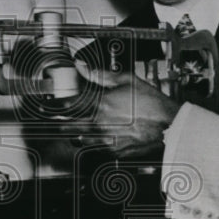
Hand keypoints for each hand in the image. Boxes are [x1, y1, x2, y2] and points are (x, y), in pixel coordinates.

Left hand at [62, 68, 179, 158]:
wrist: (169, 125)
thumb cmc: (152, 102)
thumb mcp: (127, 80)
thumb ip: (100, 75)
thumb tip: (82, 66)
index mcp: (100, 104)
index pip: (68, 106)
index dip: (56, 106)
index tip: (50, 106)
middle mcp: (100, 124)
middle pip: (68, 126)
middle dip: (62, 123)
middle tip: (58, 121)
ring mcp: (106, 140)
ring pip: (79, 140)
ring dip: (75, 134)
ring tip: (75, 130)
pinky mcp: (114, 152)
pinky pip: (95, 150)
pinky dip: (93, 144)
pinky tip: (97, 139)